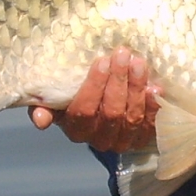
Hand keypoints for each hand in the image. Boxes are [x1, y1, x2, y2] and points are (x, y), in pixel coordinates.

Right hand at [28, 47, 161, 154]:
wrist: (103, 110)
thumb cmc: (76, 98)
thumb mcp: (58, 101)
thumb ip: (45, 106)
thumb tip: (40, 119)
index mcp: (76, 129)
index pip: (84, 111)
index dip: (94, 87)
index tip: (102, 61)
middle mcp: (99, 139)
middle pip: (110, 112)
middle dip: (118, 81)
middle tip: (122, 55)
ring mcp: (123, 140)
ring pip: (131, 116)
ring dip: (136, 88)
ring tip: (138, 63)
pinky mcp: (143, 137)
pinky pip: (150, 123)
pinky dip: (153, 105)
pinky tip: (155, 87)